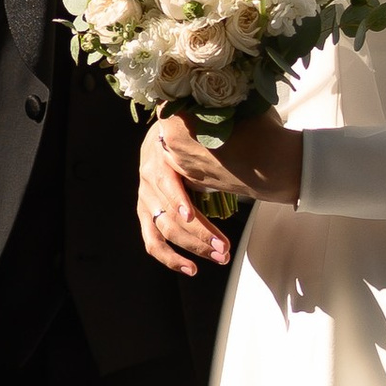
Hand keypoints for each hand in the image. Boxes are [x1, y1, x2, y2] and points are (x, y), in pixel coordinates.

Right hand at [136, 109, 298, 273]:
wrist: (170, 129)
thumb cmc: (195, 124)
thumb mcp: (205, 118)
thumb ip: (217, 120)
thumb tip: (239, 116)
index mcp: (159, 152)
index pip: (166, 181)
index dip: (178, 199)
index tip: (192, 214)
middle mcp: (148, 176)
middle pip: (170, 213)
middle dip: (198, 232)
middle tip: (224, 247)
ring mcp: (146, 197)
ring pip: (165, 230)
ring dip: (191, 246)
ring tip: (218, 257)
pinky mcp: (146, 214)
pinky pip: (153, 241)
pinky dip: (170, 258)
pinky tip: (191, 269)